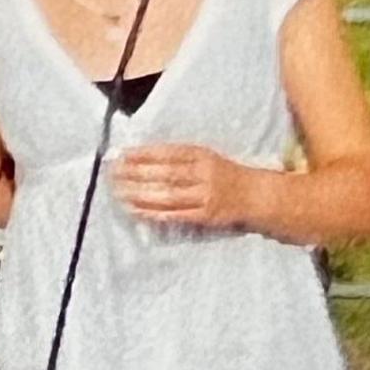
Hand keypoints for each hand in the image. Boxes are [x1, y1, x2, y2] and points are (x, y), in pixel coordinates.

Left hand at [111, 143, 265, 228]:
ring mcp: (205, 196)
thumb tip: (139, 156)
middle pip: (164, 174)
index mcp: (202, 155)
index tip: (122, 154)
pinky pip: (174, 215)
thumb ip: (178, 157)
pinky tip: (135, 210)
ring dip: (139, 194)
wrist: (256, 195)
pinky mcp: (205, 216)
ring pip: (167, 195)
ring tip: (118, 192)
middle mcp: (204, 174)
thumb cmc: (224, 174)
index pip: (168, 153)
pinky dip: (152, 213)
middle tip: (113, 173)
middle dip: (136, 173)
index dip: (143, 154)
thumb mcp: (206, 157)